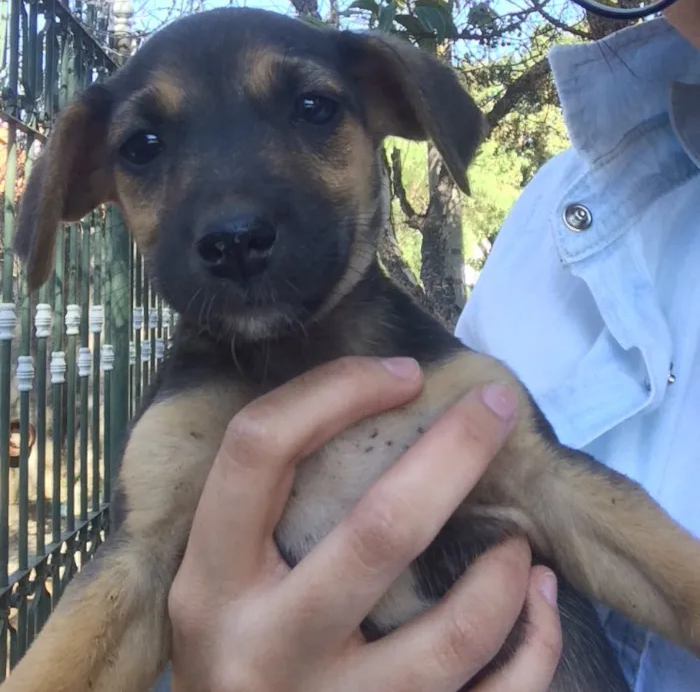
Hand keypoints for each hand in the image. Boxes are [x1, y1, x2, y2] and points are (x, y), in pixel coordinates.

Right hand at [168, 356, 561, 691]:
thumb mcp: (220, 583)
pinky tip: (540, 601)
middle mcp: (263, 648)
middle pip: (378, 531)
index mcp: (211, 581)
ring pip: (449, 637)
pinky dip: (534, 645)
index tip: (404, 375)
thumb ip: (267, 514)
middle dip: (456, 453)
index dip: (336, 390)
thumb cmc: (234, 654)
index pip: (259, 448)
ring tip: (519, 542)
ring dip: (503, 572)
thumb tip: (380, 402)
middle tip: (497, 407)